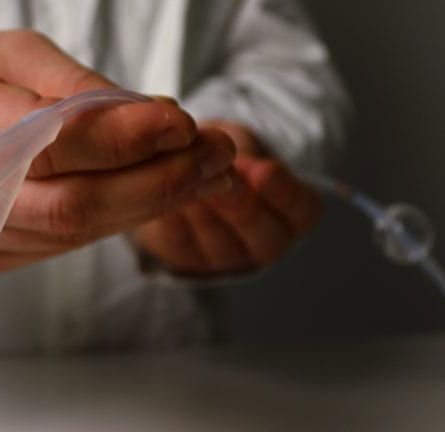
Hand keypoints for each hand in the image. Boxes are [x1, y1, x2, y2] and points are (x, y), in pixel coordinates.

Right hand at [0, 31, 235, 271]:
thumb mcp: (7, 52)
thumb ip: (71, 86)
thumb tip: (151, 120)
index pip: (43, 142)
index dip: (119, 138)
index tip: (179, 121)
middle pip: (68, 205)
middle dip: (156, 181)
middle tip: (215, 152)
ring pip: (76, 231)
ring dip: (153, 202)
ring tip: (208, 168)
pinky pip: (70, 242)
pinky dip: (125, 217)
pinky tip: (164, 191)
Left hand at [134, 122, 321, 275]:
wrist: (176, 167)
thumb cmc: (219, 153)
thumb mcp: (236, 141)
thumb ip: (240, 150)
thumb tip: (230, 155)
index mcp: (290, 213)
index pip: (301, 211)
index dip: (283, 192)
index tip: (263, 169)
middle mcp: (260, 243)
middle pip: (263, 237)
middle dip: (241, 205)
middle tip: (224, 179)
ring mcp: (222, 258)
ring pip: (219, 246)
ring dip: (203, 214)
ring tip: (187, 184)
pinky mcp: (183, 259)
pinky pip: (179, 245)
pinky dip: (170, 221)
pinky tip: (161, 198)